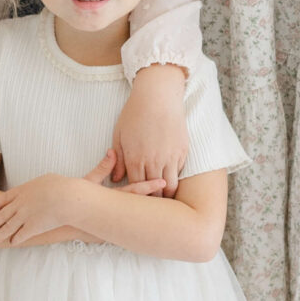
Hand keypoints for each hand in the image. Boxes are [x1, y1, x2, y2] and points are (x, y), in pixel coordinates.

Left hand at [0, 152, 114, 245]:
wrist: (67, 198)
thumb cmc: (66, 186)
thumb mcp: (60, 176)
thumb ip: (63, 177)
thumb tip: (104, 156)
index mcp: (24, 190)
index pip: (6, 197)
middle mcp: (21, 203)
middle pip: (3, 214)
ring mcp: (25, 216)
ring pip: (8, 227)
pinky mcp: (32, 227)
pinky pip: (20, 234)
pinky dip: (15, 239)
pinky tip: (11, 244)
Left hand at [113, 62, 188, 192]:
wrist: (158, 96)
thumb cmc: (135, 113)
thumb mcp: (119, 135)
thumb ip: (118, 160)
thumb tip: (116, 179)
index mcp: (135, 159)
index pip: (136, 189)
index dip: (136, 198)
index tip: (135, 202)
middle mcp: (154, 162)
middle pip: (154, 193)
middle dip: (152, 201)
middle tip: (150, 204)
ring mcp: (170, 157)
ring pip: (171, 187)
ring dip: (166, 194)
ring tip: (162, 197)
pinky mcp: (182, 152)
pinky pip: (179, 173)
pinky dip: (174, 178)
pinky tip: (169, 178)